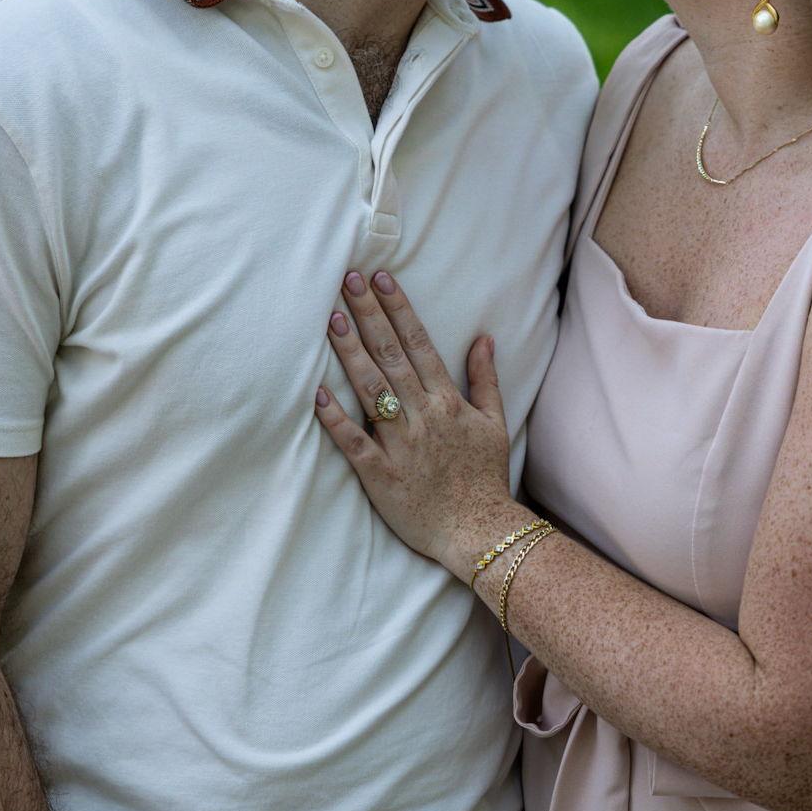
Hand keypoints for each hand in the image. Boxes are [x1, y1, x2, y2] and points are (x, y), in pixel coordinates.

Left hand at [313, 270, 514, 574]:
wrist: (479, 532)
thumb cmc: (485, 478)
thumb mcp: (495, 423)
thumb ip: (485, 379)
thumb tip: (483, 338)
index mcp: (447, 401)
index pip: (419, 343)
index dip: (398, 309)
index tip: (380, 278)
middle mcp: (422, 415)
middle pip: (390, 356)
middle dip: (368, 315)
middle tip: (347, 280)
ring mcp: (400, 444)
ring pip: (370, 389)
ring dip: (350, 352)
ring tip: (332, 318)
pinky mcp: (380, 474)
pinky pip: (354, 442)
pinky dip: (335, 418)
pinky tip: (316, 393)